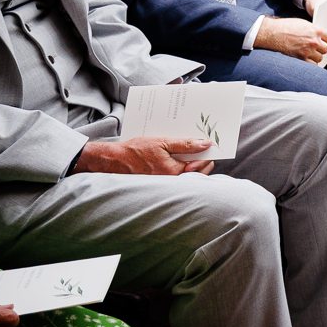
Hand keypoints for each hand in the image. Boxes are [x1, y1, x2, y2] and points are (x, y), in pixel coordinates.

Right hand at [72, 136, 214, 175]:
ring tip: (192, 150)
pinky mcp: (160, 182)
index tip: (212, 145)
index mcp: (174, 171)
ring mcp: (166, 183)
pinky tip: (179, 156)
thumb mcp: (162, 142)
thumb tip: (206, 144)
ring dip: (193, 163)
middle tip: (204, 146)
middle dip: (203, 160)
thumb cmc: (136, 151)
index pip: (202, 166)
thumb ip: (186, 144)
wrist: (114, 160)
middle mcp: (171, 181)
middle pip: (197, 172)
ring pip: (188, 174)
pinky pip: (177, 175)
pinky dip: (182, 166)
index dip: (208, 155)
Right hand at [253, 16, 326, 62]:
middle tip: (316, 47)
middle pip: (326, 48)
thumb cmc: (286, 27)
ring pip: (320, 57)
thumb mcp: (303, 23)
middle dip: (321, 48)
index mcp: (315, 30)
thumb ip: (314, 30)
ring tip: (310, 52)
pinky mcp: (301, 58)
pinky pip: (312, 64)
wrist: (273, 34)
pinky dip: (310, 62)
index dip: (326, 38)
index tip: (323, 40)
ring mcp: (307, 51)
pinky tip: (306, 58)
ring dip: (316, 56)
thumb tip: (320, 35)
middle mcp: (313, 41)